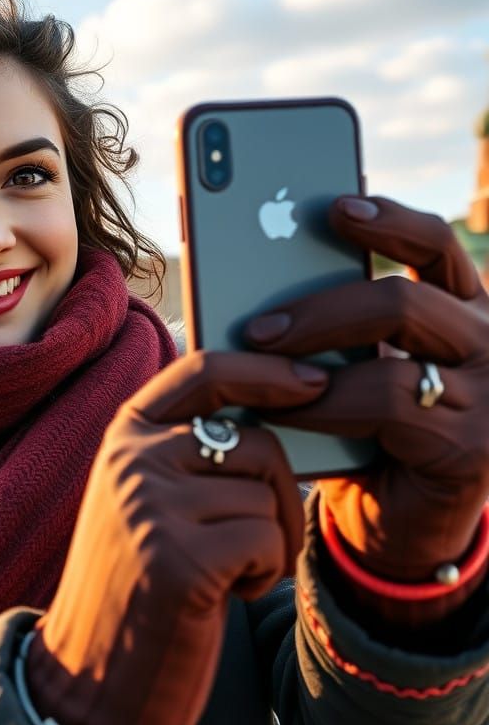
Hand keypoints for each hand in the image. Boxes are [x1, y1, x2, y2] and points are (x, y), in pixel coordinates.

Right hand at [24, 351, 324, 724]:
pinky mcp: (177, 558)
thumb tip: (277, 408)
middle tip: (255, 540)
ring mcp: (149, 504)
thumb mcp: (148, 497)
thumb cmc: (136, 584)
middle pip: (255, 439)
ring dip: (268, 541)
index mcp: (123, 434)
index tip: (312, 380)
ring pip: (265, 494)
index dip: (264, 369)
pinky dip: (264, 574)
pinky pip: (267, 539)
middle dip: (277, 492)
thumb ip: (188, 448)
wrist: (89, 677)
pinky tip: (223, 596)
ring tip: (224, 573)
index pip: (204, 370)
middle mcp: (131, 459)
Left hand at [245, 195, 488, 581]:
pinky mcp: (473, 448)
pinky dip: (322, 406)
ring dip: (314, 356)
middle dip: (319, 308)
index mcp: (462, 309)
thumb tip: (260, 269)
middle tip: (258, 325)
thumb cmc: (364, 426)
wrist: (399, 518)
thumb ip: (336, 320)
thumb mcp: (354, 363)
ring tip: (258, 360)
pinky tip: (280, 409)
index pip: (436, 246)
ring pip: (393, 356)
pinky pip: (386, 407)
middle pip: (404, 299)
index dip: (389, 221)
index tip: (334, 206)